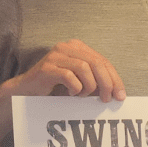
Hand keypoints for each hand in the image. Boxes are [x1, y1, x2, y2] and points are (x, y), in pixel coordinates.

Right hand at [10, 39, 125, 101]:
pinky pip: (69, 77)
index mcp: (78, 47)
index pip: (103, 61)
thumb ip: (96, 79)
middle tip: (106, 99)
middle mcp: (67, 47)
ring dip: (88, 86)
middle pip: (96, 63)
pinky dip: (75, 88)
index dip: (114, 79)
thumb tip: (117, 92)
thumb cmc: (56, 86)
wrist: (27, 90)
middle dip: (106, 84)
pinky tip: (71, 93)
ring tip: (82, 95)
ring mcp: (56, 55)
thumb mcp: (80, 79)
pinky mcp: (47, 67)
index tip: (120, 95)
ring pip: (84, 68)